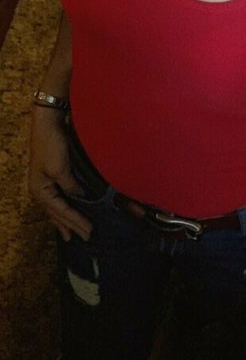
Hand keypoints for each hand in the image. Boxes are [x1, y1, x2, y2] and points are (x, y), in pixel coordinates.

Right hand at [28, 111, 92, 241]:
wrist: (48, 122)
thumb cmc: (52, 145)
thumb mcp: (61, 168)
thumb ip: (71, 186)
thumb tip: (81, 197)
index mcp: (40, 190)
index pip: (61, 211)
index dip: (76, 221)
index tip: (90, 231)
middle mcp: (40, 189)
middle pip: (57, 213)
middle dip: (70, 226)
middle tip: (85, 237)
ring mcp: (45, 183)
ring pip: (56, 208)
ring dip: (64, 221)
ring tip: (70, 234)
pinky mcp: (52, 175)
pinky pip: (59, 198)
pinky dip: (64, 208)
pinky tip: (67, 211)